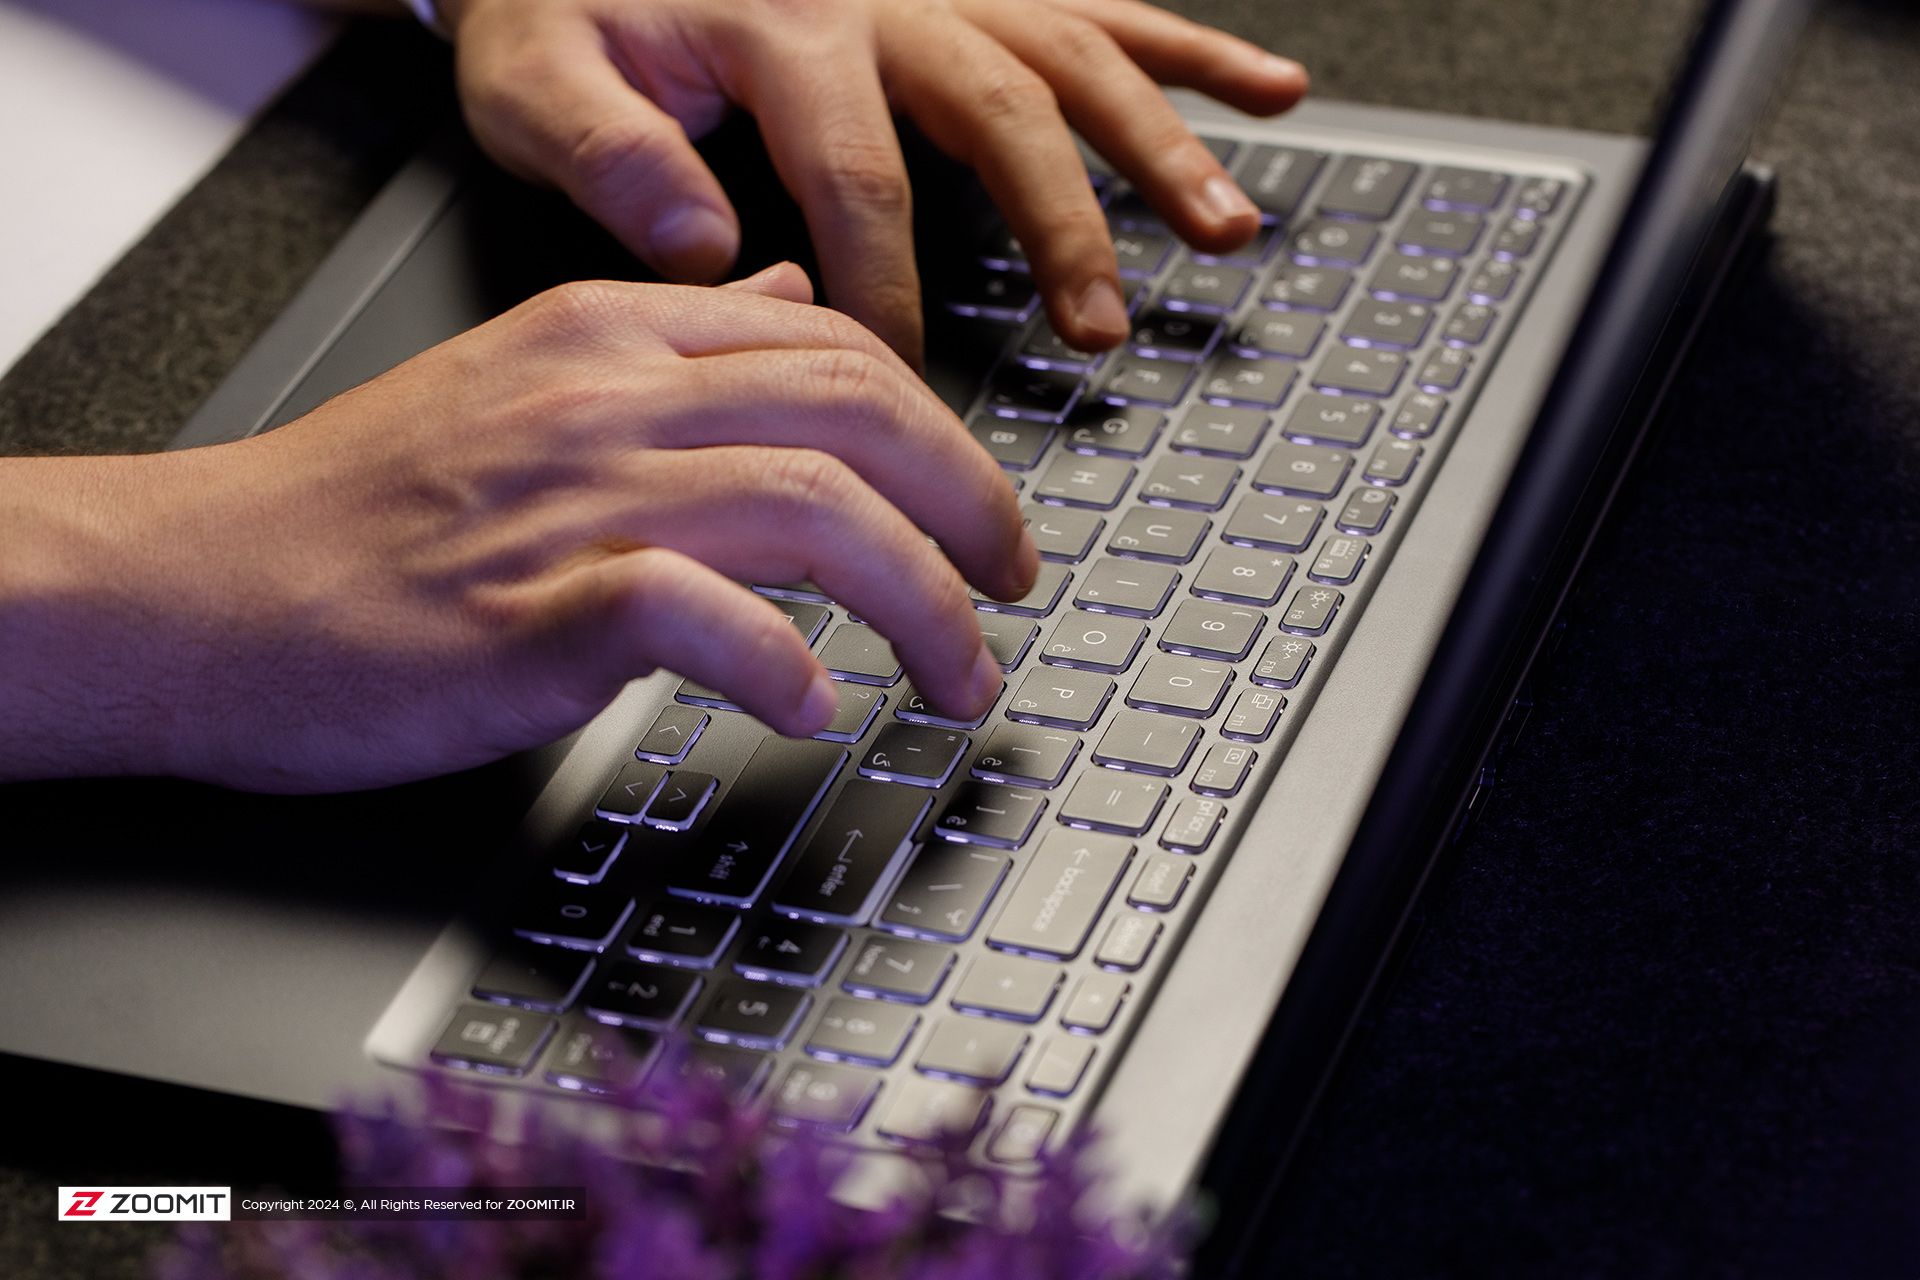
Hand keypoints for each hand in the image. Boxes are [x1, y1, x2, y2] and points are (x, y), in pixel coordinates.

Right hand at [0, 266, 1033, 791]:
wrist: (196, 589)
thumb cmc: (357, 510)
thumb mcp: (525, 380)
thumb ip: (671, 344)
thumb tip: (788, 301)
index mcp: (609, 337)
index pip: (835, 346)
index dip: (944, 433)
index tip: (980, 515)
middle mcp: (605, 400)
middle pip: (856, 410)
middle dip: (969, 506)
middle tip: (1012, 588)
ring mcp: (569, 500)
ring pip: (812, 507)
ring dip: (921, 604)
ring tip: (962, 676)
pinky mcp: (527, 611)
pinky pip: (696, 614)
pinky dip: (776, 662)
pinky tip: (809, 707)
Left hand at [437, 0, 1306, 363]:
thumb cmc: (558, 11)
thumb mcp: (530, 80)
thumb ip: (606, 158)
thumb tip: (705, 244)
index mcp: (781, 27)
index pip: (855, 182)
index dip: (886, 297)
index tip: (908, 395)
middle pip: (1001, 112)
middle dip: (1063, 227)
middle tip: (1100, 329)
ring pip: (1073, 58)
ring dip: (1157, 147)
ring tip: (1225, 229)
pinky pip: (1096, 9)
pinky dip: (1185, 53)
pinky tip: (1268, 93)